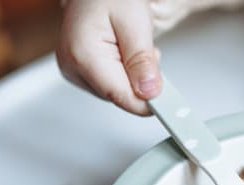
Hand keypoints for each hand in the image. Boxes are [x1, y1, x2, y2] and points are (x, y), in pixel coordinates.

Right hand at [56, 0, 161, 114]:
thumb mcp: (135, 20)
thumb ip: (142, 60)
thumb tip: (149, 92)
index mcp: (84, 55)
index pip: (123, 98)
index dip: (149, 102)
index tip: (169, 104)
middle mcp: (73, 68)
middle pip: (121, 98)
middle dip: (141, 82)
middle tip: (145, 52)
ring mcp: (74, 72)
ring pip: (119, 94)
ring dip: (133, 77)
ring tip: (130, 47)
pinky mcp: (80, 75)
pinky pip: (112, 87)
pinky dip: (124, 74)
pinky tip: (122, 53)